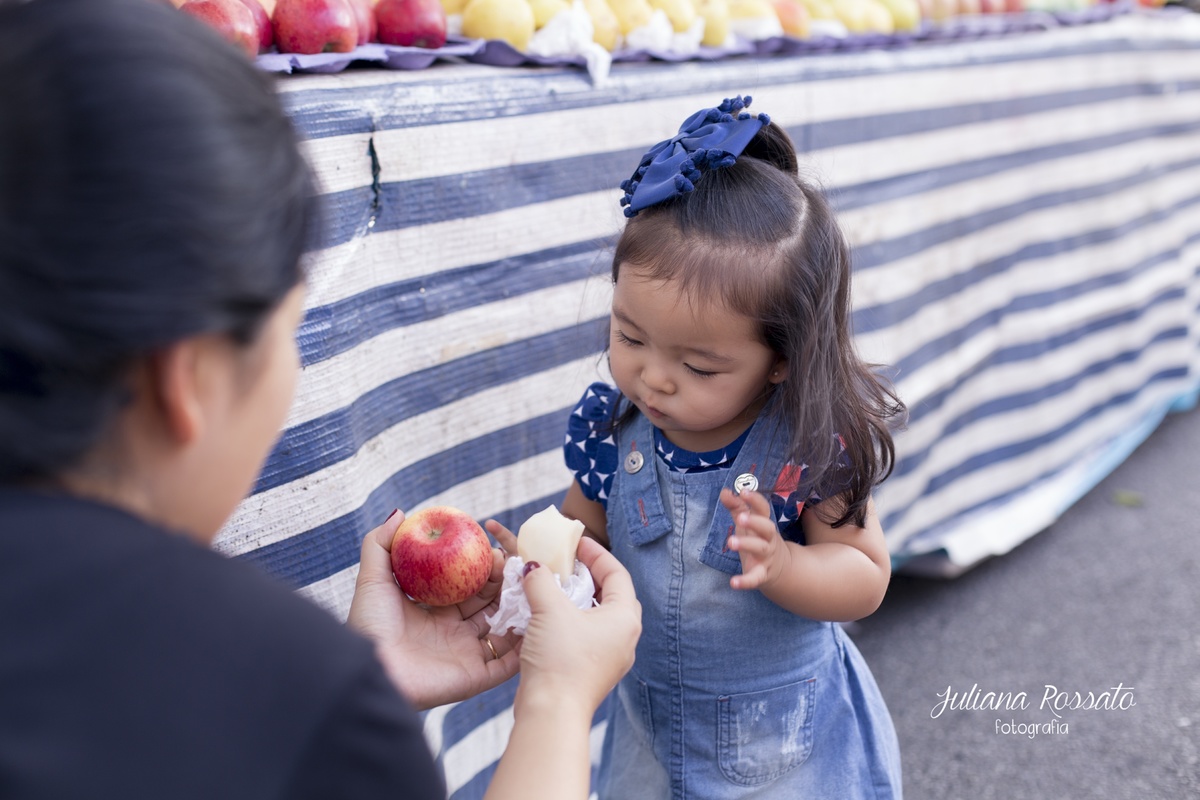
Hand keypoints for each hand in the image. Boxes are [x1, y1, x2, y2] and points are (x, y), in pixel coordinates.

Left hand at [346, 510, 520, 710]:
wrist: (372, 669)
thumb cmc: (369, 626)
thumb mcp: (372, 579)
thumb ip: (380, 544)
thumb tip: (400, 514)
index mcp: (434, 613)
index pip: (469, 586)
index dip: (483, 568)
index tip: (494, 550)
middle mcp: (453, 633)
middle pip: (490, 605)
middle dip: (505, 584)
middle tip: (513, 564)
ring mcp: (466, 655)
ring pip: (504, 629)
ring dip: (519, 609)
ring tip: (531, 586)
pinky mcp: (475, 677)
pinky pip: (507, 663)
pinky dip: (524, 647)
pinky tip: (537, 623)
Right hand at [515, 537, 640, 717]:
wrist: (552, 713)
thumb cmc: (559, 659)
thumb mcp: (549, 610)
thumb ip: (541, 580)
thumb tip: (534, 567)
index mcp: (625, 618)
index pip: (617, 573)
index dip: (596, 553)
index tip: (576, 542)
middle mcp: (625, 637)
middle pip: (611, 594)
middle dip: (589, 575)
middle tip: (567, 563)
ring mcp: (611, 656)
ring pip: (598, 616)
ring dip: (577, 598)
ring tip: (555, 586)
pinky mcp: (594, 670)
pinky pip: (587, 635)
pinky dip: (572, 619)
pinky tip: (549, 616)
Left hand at [720, 488, 792, 591]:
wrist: (779, 567)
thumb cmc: (758, 538)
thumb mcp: (747, 522)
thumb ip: (735, 506)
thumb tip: (724, 491)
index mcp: (764, 523)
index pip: (763, 509)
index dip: (755, 500)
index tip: (744, 491)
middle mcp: (768, 539)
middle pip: (767, 528)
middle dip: (755, 522)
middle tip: (741, 518)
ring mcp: (766, 557)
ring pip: (760, 549)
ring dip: (747, 545)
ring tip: (731, 542)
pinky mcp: (762, 574)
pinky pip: (756, 578)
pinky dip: (746, 581)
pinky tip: (733, 583)